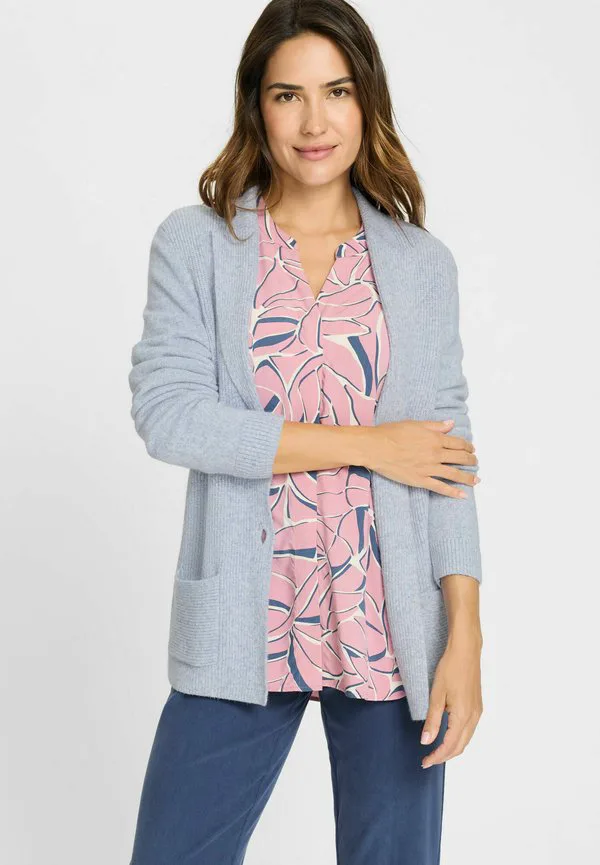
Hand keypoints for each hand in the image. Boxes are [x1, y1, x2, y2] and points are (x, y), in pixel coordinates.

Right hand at [367, 419, 478, 497]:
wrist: (375, 447)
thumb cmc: (391, 433)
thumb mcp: (415, 424)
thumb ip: (435, 425)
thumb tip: (450, 424)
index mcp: (434, 438)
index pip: (458, 443)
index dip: (467, 446)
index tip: (471, 449)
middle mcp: (435, 453)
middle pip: (459, 458)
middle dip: (471, 461)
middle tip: (475, 463)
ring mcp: (429, 468)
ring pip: (454, 474)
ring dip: (468, 477)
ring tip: (476, 480)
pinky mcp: (421, 480)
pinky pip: (441, 487)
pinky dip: (453, 492)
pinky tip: (463, 495)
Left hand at [420, 627, 482, 768]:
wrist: (466, 651)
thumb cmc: (450, 668)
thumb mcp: (437, 694)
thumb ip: (432, 720)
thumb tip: (426, 741)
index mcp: (463, 716)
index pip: (449, 745)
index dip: (437, 756)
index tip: (425, 762)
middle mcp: (474, 717)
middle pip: (460, 746)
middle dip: (444, 756)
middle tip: (428, 760)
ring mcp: (477, 711)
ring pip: (466, 739)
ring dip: (452, 748)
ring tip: (436, 750)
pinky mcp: (477, 706)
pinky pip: (469, 729)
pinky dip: (458, 737)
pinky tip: (448, 734)